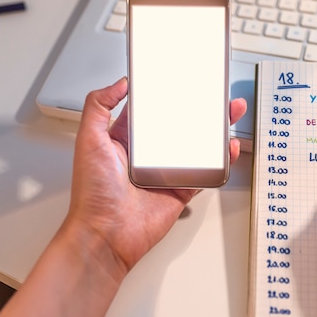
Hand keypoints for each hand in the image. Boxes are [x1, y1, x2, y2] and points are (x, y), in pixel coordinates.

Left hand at [0, 77, 246, 316]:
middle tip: (214, 94)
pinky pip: (205, 173)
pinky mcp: (181, 191)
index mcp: (125, 141)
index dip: (164, 96)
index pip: (148, 112)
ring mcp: (166, 173)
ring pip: (196, 147)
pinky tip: (228, 148)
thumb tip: (118, 83)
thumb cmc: (93, 193)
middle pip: (178, 126)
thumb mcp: (89, 140)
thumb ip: (98, 107)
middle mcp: (146, 156)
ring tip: (228, 114)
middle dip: (198, 110)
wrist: (106, 235)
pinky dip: (220, 161)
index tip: (179, 82)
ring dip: (214, 131)